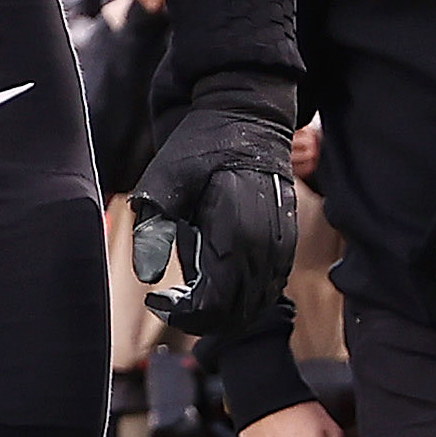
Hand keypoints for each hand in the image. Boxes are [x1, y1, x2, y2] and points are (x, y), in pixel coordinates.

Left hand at [134, 82, 296, 342]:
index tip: (158, 300)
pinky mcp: (288, 244)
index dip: (183, 315)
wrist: (250, 117)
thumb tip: (147, 276)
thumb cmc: (203, 144)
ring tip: (190, 297)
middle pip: (237, 314)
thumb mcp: (166, 177)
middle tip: (170, 303)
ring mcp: (282, 247)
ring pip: (256, 306)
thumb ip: (155, 228)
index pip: (214, 304)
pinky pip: (269, 289)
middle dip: (200, 319)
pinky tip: (216, 286)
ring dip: (223, 313)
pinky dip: (243, 300)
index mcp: (235, 232)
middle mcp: (266, 246)